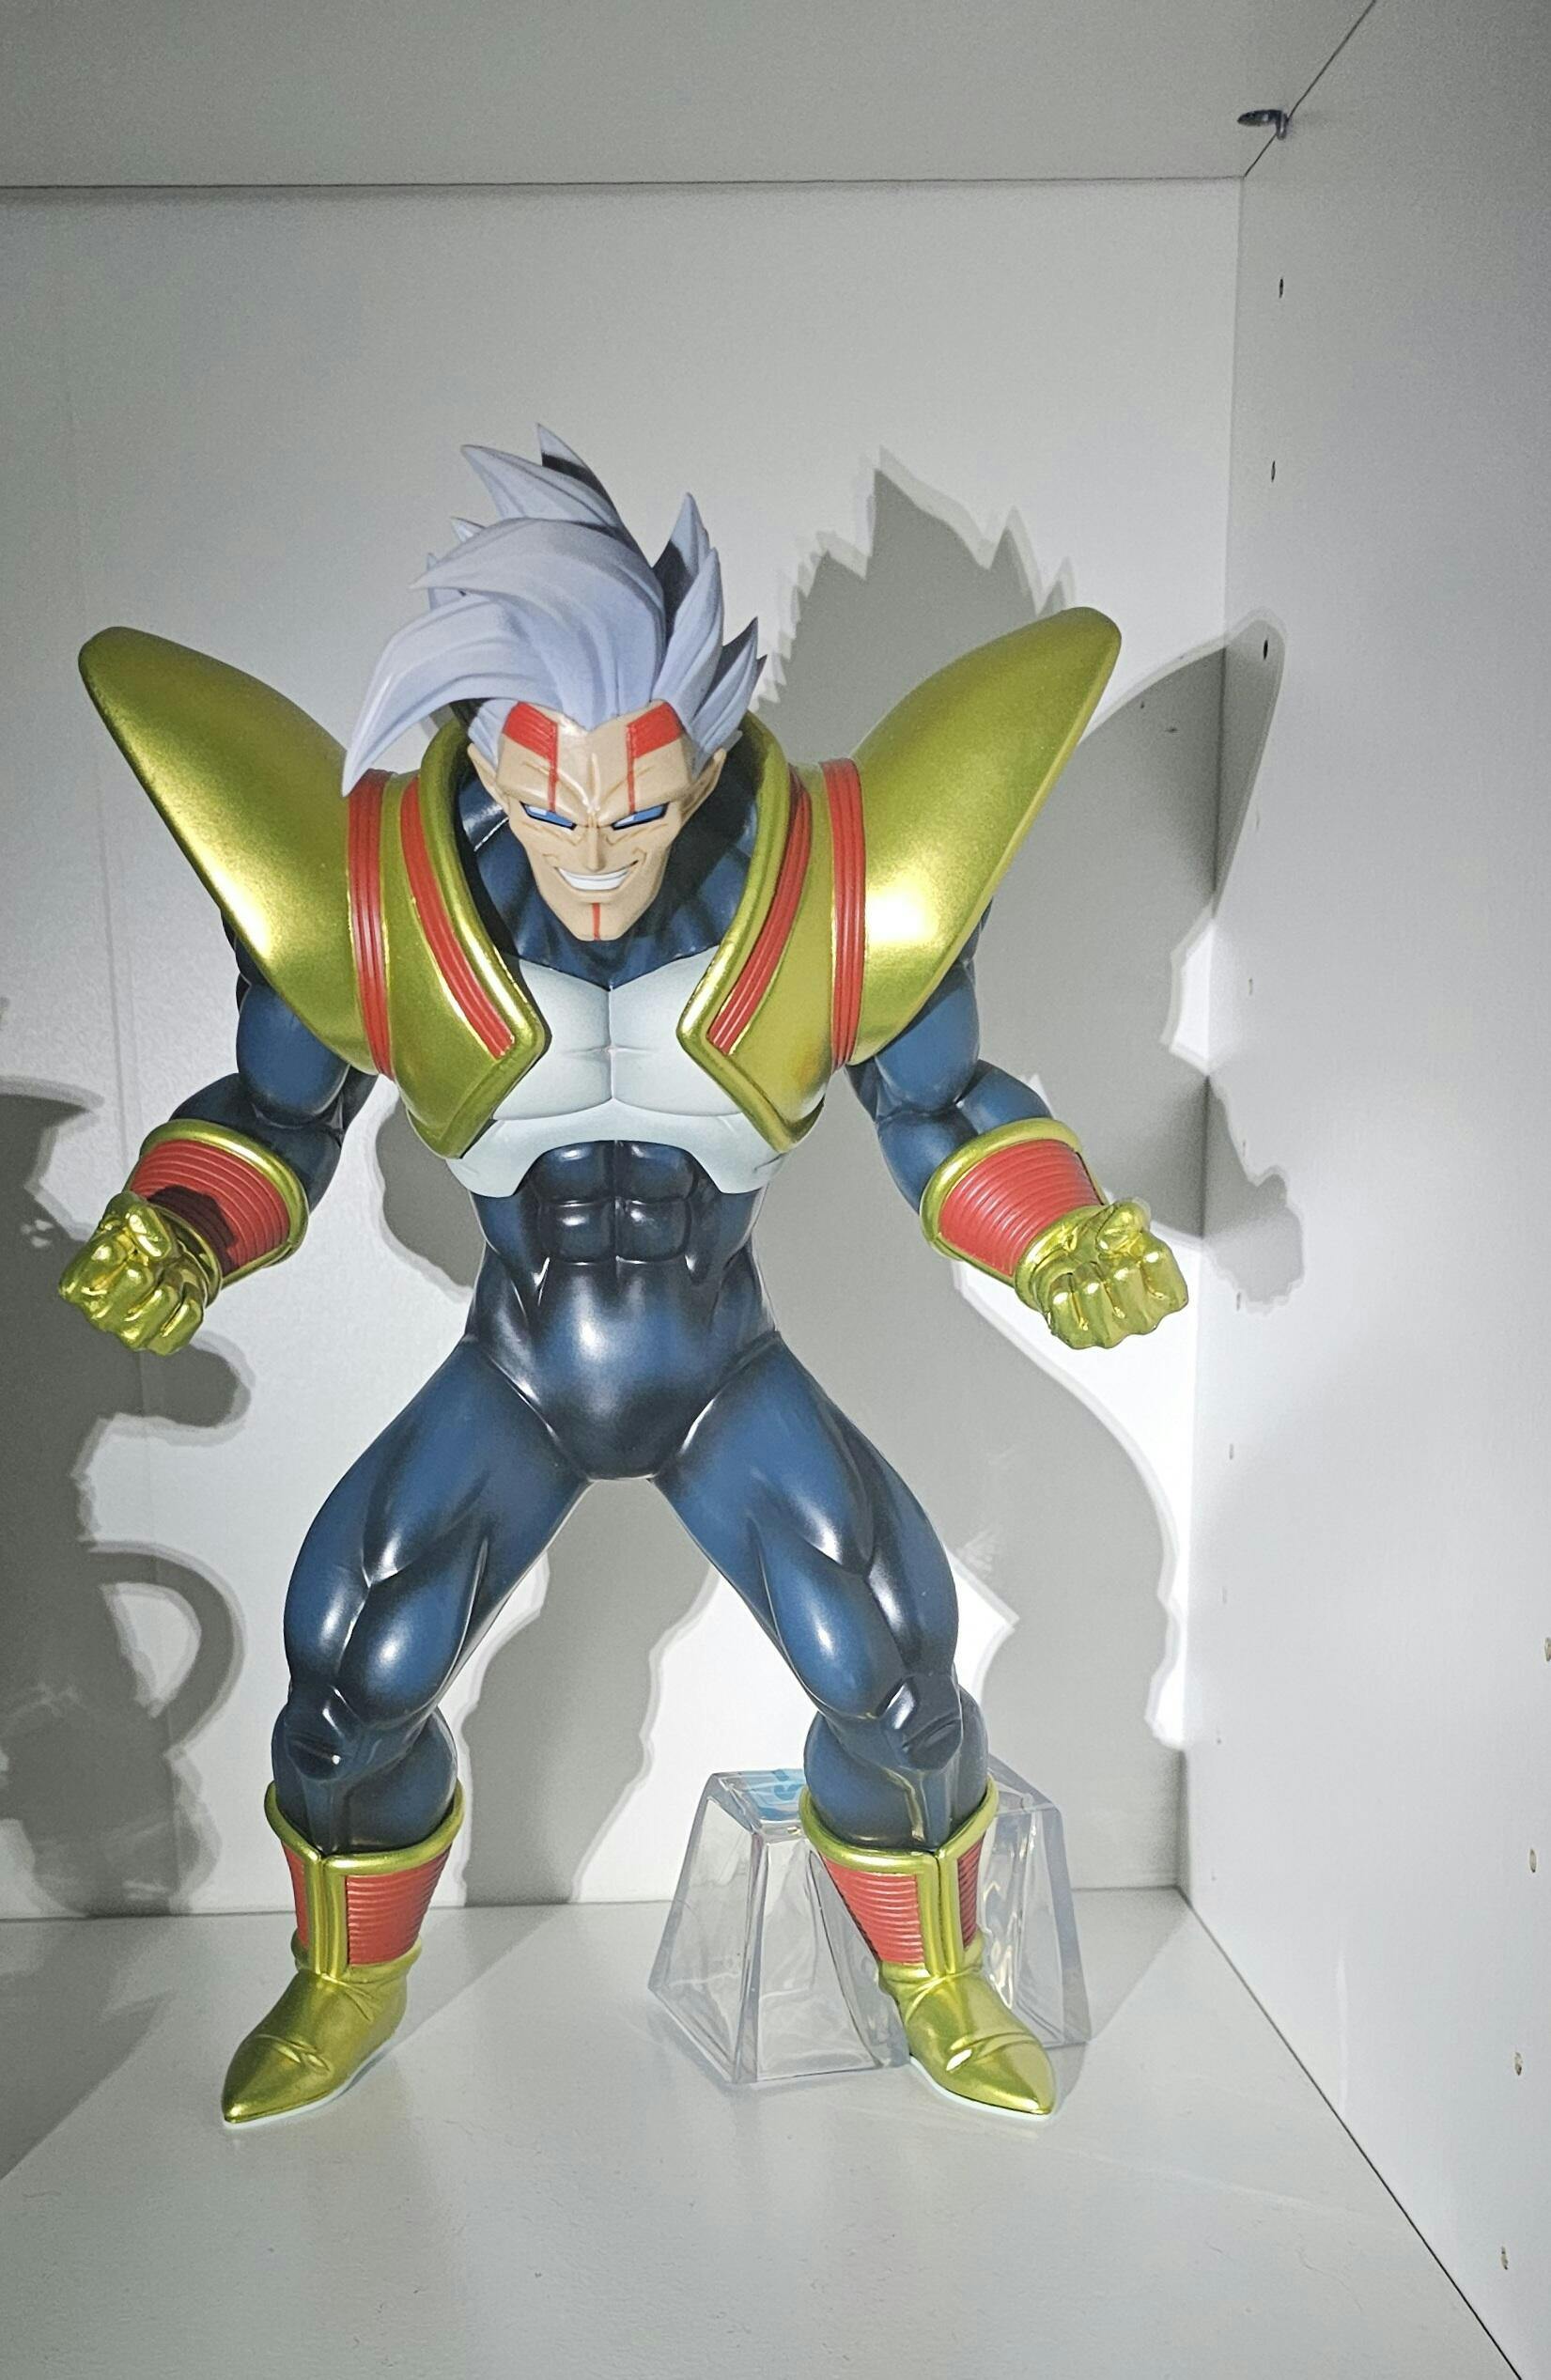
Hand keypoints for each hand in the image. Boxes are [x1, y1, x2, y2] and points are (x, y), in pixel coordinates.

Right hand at [58, 1192, 219, 1354]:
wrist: (162, 1266)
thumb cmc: (133, 1242)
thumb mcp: (127, 1211)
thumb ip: (136, 1216)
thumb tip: (160, 1252)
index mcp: (76, 1284)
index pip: (106, 1253)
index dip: (127, 1237)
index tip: (125, 1241)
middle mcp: (97, 1314)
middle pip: (139, 1277)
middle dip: (153, 1259)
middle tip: (150, 1262)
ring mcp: (129, 1334)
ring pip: (166, 1298)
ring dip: (175, 1277)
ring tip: (167, 1275)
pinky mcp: (161, 1344)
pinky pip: (190, 1315)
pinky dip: (193, 1296)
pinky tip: (180, 1291)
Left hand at [1018, 1198, 1186, 1350]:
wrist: (1068, 1261)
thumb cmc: (1106, 1247)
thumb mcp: (1126, 1218)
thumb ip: (1129, 1216)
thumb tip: (1110, 1241)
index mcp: (1169, 1295)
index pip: (1156, 1256)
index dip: (1135, 1240)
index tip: (1130, 1247)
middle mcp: (1145, 1319)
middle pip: (1123, 1274)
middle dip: (1107, 1259)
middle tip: (1104, 1263)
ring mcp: (1113, 1333)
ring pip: (1090, 1288)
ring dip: (1081, 1271)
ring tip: (1086, 1273)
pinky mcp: (1078, 1338)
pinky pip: (1060, 1301)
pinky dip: (1058, 1285)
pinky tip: (1069, 1287)